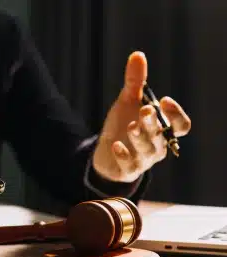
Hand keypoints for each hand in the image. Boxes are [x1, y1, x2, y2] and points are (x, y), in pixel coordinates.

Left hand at [92, 51, 190, 182]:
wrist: (106, 153)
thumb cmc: (123, 125)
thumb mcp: (127, 103)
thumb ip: (135, 82)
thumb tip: (137, 55)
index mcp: (163, 129)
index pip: (181, 125)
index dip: (176, 115)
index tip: (164, 100)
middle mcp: (157, 145)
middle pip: (162, 136)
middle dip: (154, 123)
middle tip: (145, 110)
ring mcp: (143, 159)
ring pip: (148, 151)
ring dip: (141, 138)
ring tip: (131, 127)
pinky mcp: (127, 169)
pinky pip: (130, 165)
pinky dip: (124, 156)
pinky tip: (116, 145)